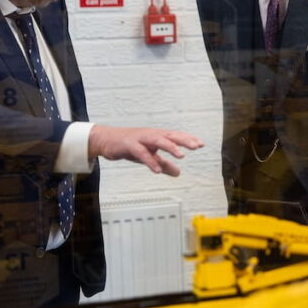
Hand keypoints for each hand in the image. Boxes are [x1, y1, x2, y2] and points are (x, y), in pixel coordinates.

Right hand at [88, 125, 203, 175]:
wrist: (106, 140)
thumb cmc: (129, 146)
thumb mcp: (149, 156)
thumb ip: (164, 164)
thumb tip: (178, 173)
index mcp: (157, 136)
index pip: (176, 136)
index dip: (188, 139)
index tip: (201, 144)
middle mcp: (151, 135)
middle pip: (170, 136)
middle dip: (184, 141)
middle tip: (196, 146)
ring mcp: (140, 139)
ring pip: (158, 141)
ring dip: (170, 147)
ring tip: (181, 156)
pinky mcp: (130, 145)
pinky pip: (142, 153)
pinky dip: (150, 160)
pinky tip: (157, 170)